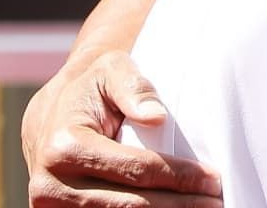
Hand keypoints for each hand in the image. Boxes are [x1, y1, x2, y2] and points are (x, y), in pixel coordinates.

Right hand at [24, 50, 220, 206]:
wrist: (50, 115)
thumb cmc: (90, 89)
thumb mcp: (111, 71)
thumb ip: (134, 88)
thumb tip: (156, 116)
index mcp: (64, 147)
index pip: (136, 170)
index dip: (179, 177)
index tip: (213, 179)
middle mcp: (51, 184)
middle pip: (131, 205)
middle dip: (180, 204)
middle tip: (216, 201)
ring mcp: (51, 207)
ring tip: (202, 207)